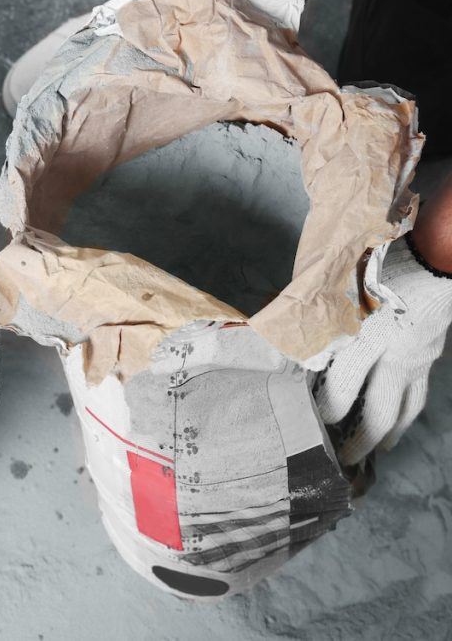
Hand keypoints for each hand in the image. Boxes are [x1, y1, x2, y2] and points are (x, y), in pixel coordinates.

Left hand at [315, 181, 451, 465]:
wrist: (441, 250)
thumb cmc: (382, 257)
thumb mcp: (340, 282)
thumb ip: (315, 313)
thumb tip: (275, 331)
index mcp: (369, 336)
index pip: (342, 386)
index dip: (324, 409)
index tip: (308, 421)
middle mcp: (396, 354)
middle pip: (377, 411)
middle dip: (357, 441)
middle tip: (337, 461)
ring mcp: (419, 358)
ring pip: (403, 410)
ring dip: (384, 436)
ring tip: (367, 454)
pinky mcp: (432, 355)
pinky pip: (418, 395)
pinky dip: (404, 416)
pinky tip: (395, 426)